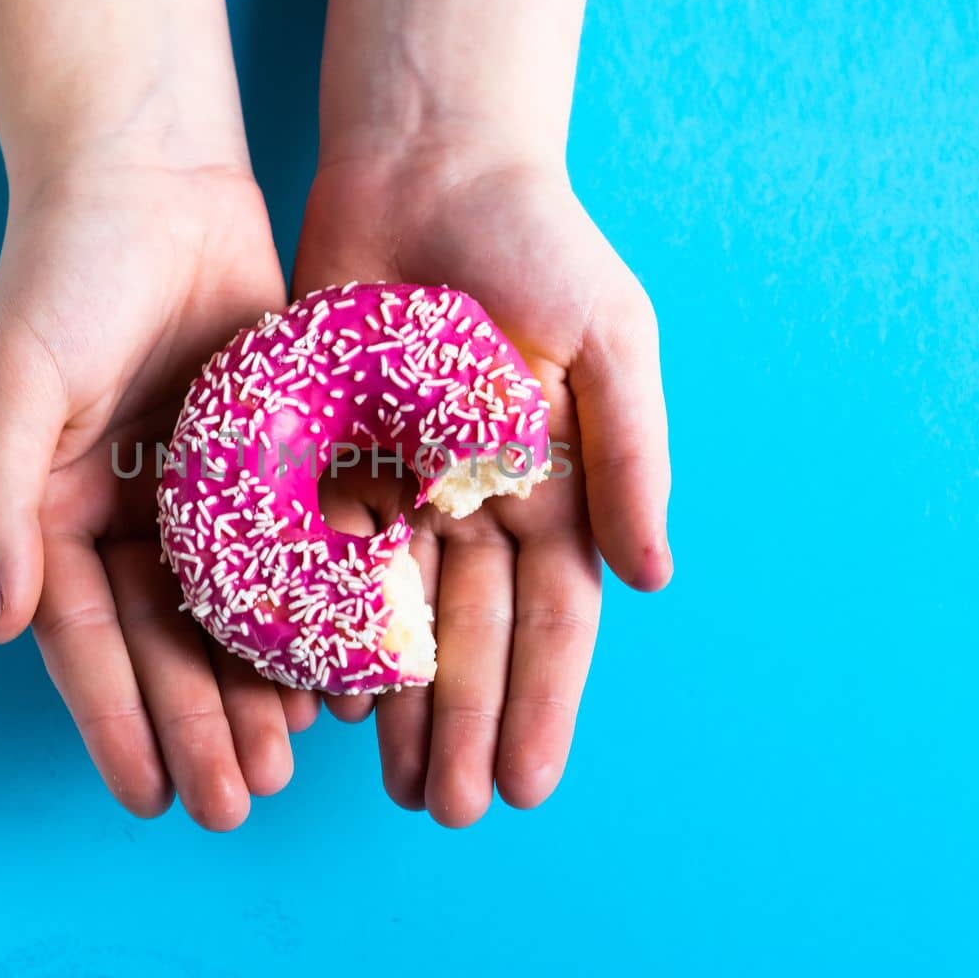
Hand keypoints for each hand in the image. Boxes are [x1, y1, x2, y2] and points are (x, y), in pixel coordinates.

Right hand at [0, 161, 318, 828]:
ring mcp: (203, 493)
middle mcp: (128, 518)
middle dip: (200, 725)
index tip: (150, 798)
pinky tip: (349, 661)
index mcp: (55, 515)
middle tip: (238, 802)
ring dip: (261, 686)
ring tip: (293, 759)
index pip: (88, 643)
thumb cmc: (64, 274)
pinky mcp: (270, 458)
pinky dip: (321, 605)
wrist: (153, 178)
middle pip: (168, 645)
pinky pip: (298, 549)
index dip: (117, 722)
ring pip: (237, 613)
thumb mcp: (12, 385)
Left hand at [293, 144, 672, 824]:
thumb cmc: (537, 243)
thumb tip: (655, 582)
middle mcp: (481, 505)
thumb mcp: (612, 340)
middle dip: (466, 727)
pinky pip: (327, 559)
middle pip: (474, 637)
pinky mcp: (334, 458)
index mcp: (557, 488)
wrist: (427, 164)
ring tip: (393, 788)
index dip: (545, 705)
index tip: (528, 786)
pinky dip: (326, 626)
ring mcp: (405, 488)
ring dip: (402, 705)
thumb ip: (631, 457)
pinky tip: (323, 694)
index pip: (554, 620)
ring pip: (401, 618)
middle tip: (447, 813)